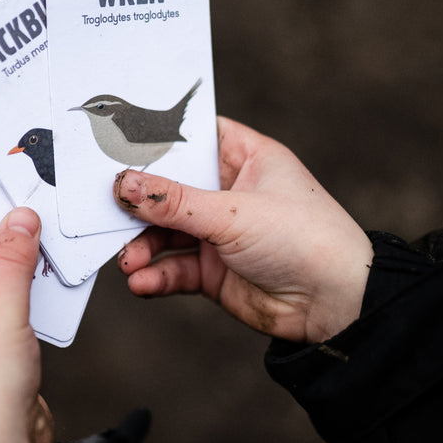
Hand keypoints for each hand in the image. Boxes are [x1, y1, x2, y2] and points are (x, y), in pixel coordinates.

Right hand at [115, 116, 372, 342]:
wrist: (337, 305)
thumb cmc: (305, 239)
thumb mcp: (234, 213)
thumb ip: (174, 201)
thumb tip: (123, 184)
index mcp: (246, 158)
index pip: (192, 137)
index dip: (155, 141)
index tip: (115, 145)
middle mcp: (230, 192)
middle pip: (168, 188)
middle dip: (138, 203)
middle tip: (105, 209)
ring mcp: (221, 234)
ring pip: (165, 232)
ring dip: (141, 245)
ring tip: (127, 259)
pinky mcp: (214, 272)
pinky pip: (173, 268)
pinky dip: (155, 274)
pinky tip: (141, 281)